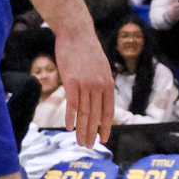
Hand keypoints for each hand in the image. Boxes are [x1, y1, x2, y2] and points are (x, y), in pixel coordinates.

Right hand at [54, 22, 114, 148]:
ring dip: (82, 130)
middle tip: (89, 146)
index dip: (105, 126)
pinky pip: (72, 104)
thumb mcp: (101, 67)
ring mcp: (85, 84)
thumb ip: (101, 84)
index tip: (103, 138)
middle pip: (95, 115)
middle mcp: (98, 86)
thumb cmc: (87, 50)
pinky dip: (70, 117)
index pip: (108, 111)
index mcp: (108, 83)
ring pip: (84, 113)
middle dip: (92, 133)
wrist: (77, 33)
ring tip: (80, 142)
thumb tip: (100, 99)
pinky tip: (69, 127)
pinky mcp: (71, 81)